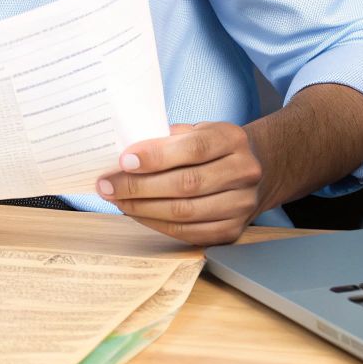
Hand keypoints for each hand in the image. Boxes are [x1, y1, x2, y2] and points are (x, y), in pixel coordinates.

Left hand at [97, 122, 263, 245]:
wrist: (254, 169)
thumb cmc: (212, 148)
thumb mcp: (196, 130)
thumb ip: (167, 137)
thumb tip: (125, 152)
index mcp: (232, 139)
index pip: (193, 148)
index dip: (156, 156)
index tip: (124, 161)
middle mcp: (243, 172)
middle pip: (187, 184)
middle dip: (140, 187)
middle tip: (108, 185)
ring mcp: (241, 204)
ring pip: (185, 212)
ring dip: (143, 209)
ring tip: (117, 200)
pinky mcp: (232, 230)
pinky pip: (188, 233)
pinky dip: (157, 224)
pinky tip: (137, 213)